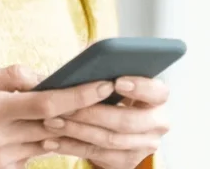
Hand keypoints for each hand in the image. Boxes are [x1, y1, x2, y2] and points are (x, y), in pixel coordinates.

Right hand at [0, 64, 116, 168]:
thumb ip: (11, 76)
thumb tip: (46, 76)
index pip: (46, 104)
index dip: (78, 95)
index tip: (103, 84)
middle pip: (55, 126)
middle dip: (84, 111)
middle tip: (111, 97)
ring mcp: (1, 160)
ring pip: (51, 143)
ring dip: (74, 129)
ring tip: (98, 112)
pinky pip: (38, 155)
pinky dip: (53, 142)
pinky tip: (70, 131)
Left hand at [37, 76, 169, 168]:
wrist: (112, 125)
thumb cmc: (109, 93)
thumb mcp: (111, 77)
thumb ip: (105, 66)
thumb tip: (90, 52)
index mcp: (158, 98)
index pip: (158, 92)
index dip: (139, 87)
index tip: (115, 81)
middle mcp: (157, 124)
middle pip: (128, 121)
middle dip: (94, 113)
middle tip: (67, 106)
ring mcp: (144, 146)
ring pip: (109, 140)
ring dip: (77, 131)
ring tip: (52, 121)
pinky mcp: (127, 162)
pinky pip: (97, 155)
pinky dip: (72, 147)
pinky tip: (52, 140)